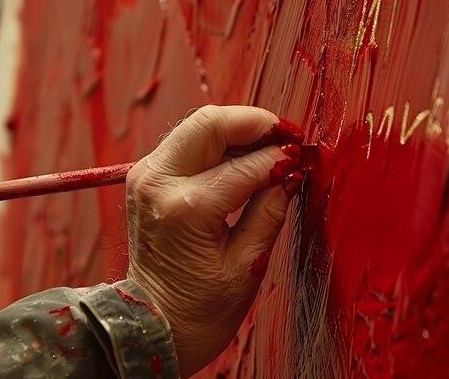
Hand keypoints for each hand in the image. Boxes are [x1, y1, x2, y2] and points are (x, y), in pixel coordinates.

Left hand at [125, 105, 304, 376]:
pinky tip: (242, 159)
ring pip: (197, 126)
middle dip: (255, 123)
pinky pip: (186, 143)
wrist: (151, 326)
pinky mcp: (145, 178)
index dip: (280, 157)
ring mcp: (146, 177)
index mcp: (187, 210)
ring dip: (236, 130)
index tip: (302, 156)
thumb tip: (288, 172)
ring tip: (270, 148)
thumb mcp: (247, 267)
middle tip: (288, 136)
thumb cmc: (199, 311)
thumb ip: (270, 211)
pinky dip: (217, 144)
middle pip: (210, 122)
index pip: (245, 165)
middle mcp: (159, 184)